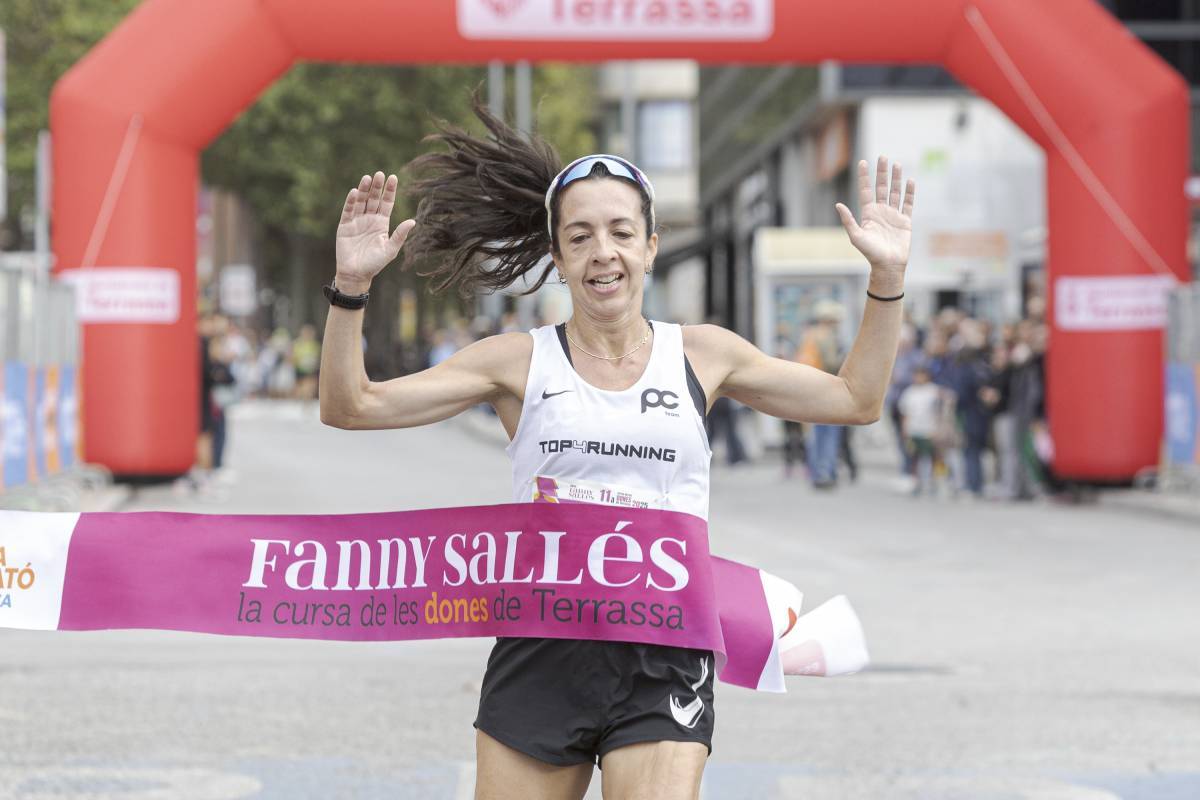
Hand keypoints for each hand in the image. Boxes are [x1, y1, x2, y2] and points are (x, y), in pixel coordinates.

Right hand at [334, 171, 415, 289]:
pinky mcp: (344, 225)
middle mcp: (369, 219)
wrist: (356, 274)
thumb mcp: (390, 249)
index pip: (386, 203)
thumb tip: (413, 221)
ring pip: (361, 201)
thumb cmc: (375, 264)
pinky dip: (351, 201)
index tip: (393, 177)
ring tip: (367, 178)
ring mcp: (357, 221)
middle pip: (374, 199)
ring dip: (364, 190)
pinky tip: (355, 192)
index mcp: (381, 223)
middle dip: (377, 187)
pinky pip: (348, 210)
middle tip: (380, 174)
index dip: (389, 191)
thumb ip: (400, 235)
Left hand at [835, 157, 914, 270]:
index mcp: (868, 214)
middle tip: (883, 157)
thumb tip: (838, 204)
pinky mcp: (905, 221)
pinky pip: (908, 204)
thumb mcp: (856, 236)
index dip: (864, 177)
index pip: (866, 191)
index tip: (863, 162)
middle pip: (881, 187)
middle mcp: (881, 212)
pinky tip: (910, 181)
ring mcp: (893, 215)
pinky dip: (909, 193)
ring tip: (896, 164)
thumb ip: (848, 220)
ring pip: (895, 192)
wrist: (888, 265)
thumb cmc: (870, 253)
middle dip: (882, 172)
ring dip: (896, 179)